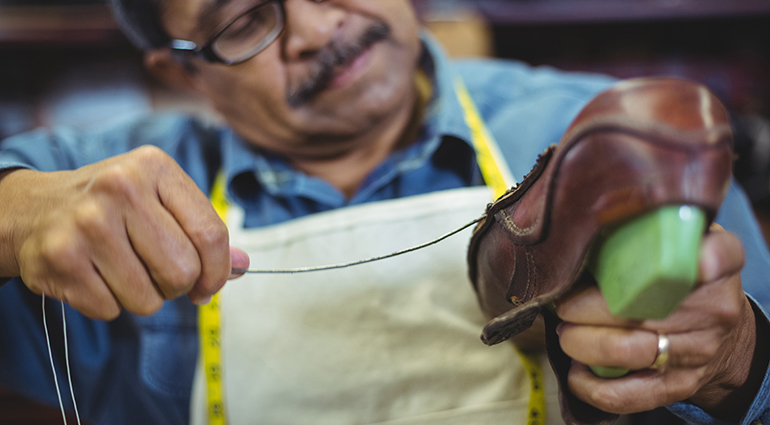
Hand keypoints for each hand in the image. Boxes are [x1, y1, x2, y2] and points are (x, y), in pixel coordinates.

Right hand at [0, 146, 249, 319]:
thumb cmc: (112, 206)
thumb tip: (242, 266)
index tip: (209, 285)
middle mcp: (120, 188)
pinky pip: (111, 309)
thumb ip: (202, 231)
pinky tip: (94, 275)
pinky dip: (108, 303)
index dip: (218, 271)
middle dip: (178, 285)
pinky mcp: (61, 259)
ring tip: (122, 269)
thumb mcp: (160, 199)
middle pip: (183, 270)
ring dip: (143, 297)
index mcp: (155, 168)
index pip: (211, 234)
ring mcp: (87, 223)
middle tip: (157, 272)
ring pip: (149, 299)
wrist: (34, 208)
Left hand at [555, 224, 761, 419]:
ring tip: (565, 331)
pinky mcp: (679, 385)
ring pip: (630, 351)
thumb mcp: (678, 240)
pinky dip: (594, 384)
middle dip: (588, 307)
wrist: (722, 335)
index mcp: (717, 262)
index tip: (694, 259)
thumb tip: (583, 219)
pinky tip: (576, 370)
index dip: (708, 256)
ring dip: (584, 342)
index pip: (721, 254)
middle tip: (563, 302)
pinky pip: (630, 393)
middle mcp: (714, 308)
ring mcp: (698, 350)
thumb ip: (647, 225)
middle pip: (647, 307)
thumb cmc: (680, 278)